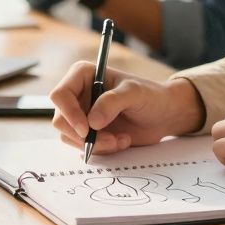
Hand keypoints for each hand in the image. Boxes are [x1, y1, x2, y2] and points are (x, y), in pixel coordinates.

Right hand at [50, 62, 205, 154]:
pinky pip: (82, 146)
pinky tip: (121, 141)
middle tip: (110, 139)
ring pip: (70, 136)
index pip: (60, 94)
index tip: (86, 129)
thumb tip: (91, 121)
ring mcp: (81, 115)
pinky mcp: (89, 132)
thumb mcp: (134, 93)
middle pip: (60, 120)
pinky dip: (101, 149)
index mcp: (83, 76)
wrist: (163, 115)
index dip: (69, 113)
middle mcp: (78, 95)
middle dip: (84, 135)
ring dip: (95, 144)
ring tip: (120, 139)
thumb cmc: (150, 96)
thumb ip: (112, 102)